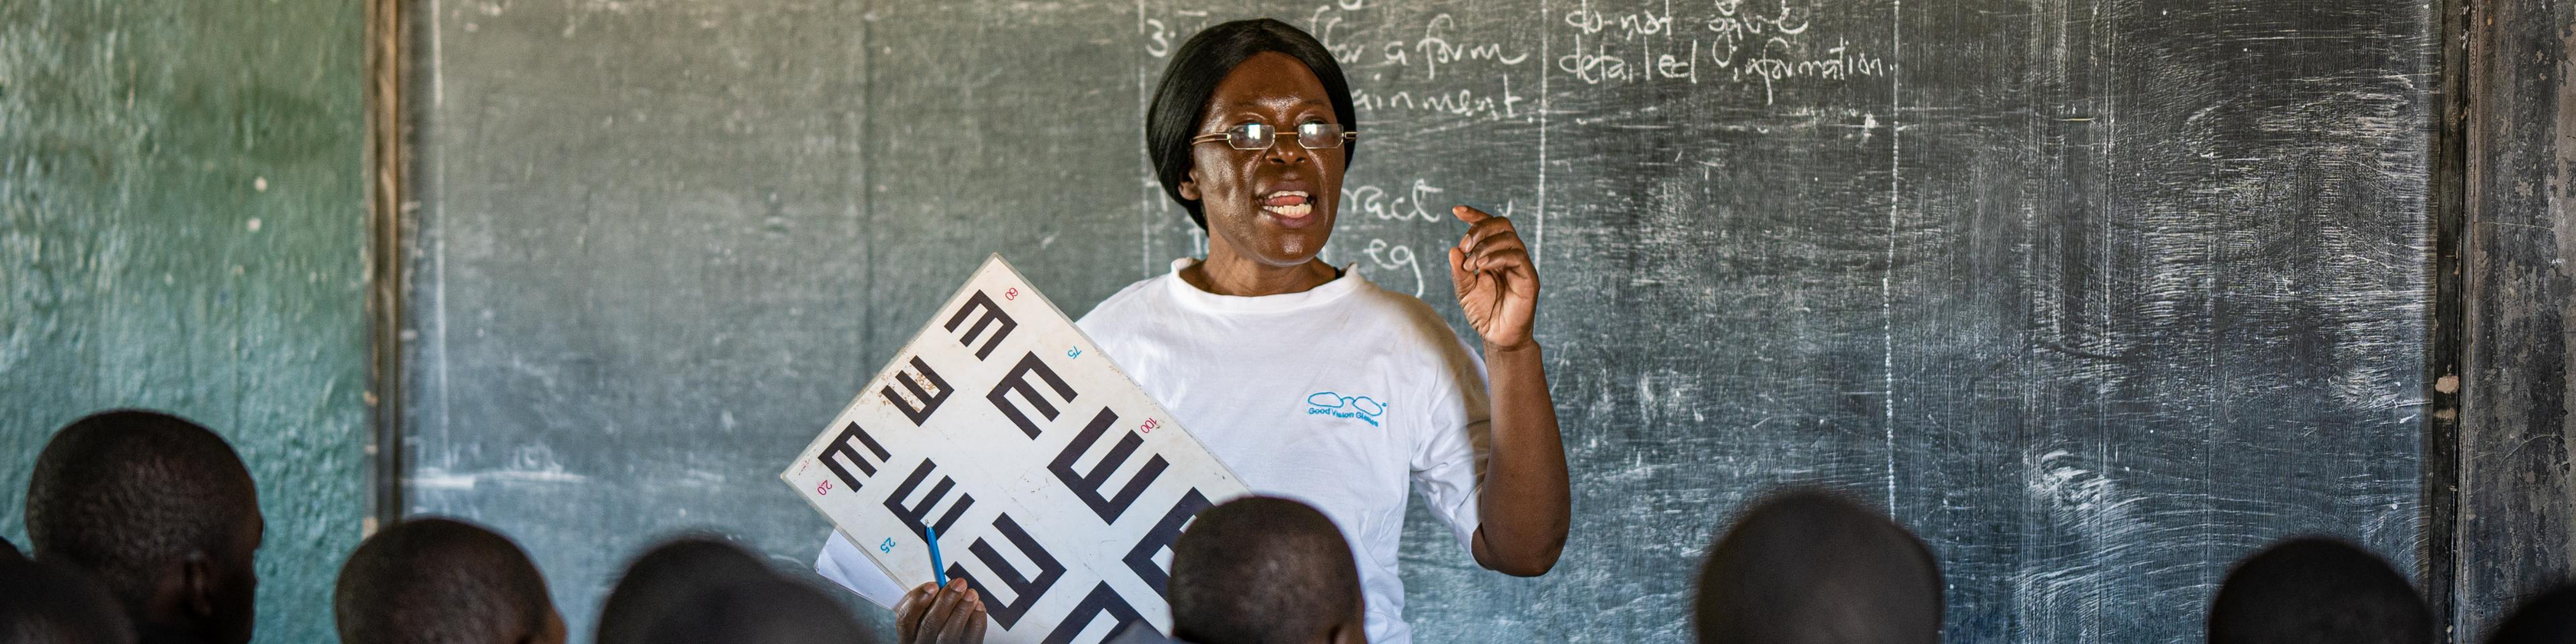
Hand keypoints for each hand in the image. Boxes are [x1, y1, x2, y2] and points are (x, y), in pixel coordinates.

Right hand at [892, 578, 987, 643]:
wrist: (950, 641)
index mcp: (909, 635)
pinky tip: (977, 607)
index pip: (905, 619)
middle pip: (929, 625)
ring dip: (962, 609)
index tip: (933, 585)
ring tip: (971, 594)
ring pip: (948, 634)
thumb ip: (929, 604)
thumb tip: (946, 584)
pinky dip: (976, 620)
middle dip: (945, 601)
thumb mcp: (924, 617)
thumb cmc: (938, 628)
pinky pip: (970, 638)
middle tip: (958, 584)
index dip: (917, 600)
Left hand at [1448, 205, 1538, 349]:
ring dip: (1486, 245)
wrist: (1497, 337)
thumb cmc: (1482, 313)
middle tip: (1464, 247)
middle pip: (1501, 225)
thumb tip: (1453, 249)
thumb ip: (1459, 270)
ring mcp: (1521, 266)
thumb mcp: (1464, 290)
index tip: (1456, 210)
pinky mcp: (1529, 278)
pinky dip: (1497, 257)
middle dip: (1479, 229)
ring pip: (1509, 238)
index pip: (1489, 226)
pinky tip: (1482, 267)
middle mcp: (1510, 256)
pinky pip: (1516, 257)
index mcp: (1495, 254)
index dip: (1474, 215)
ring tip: (1471, 263)